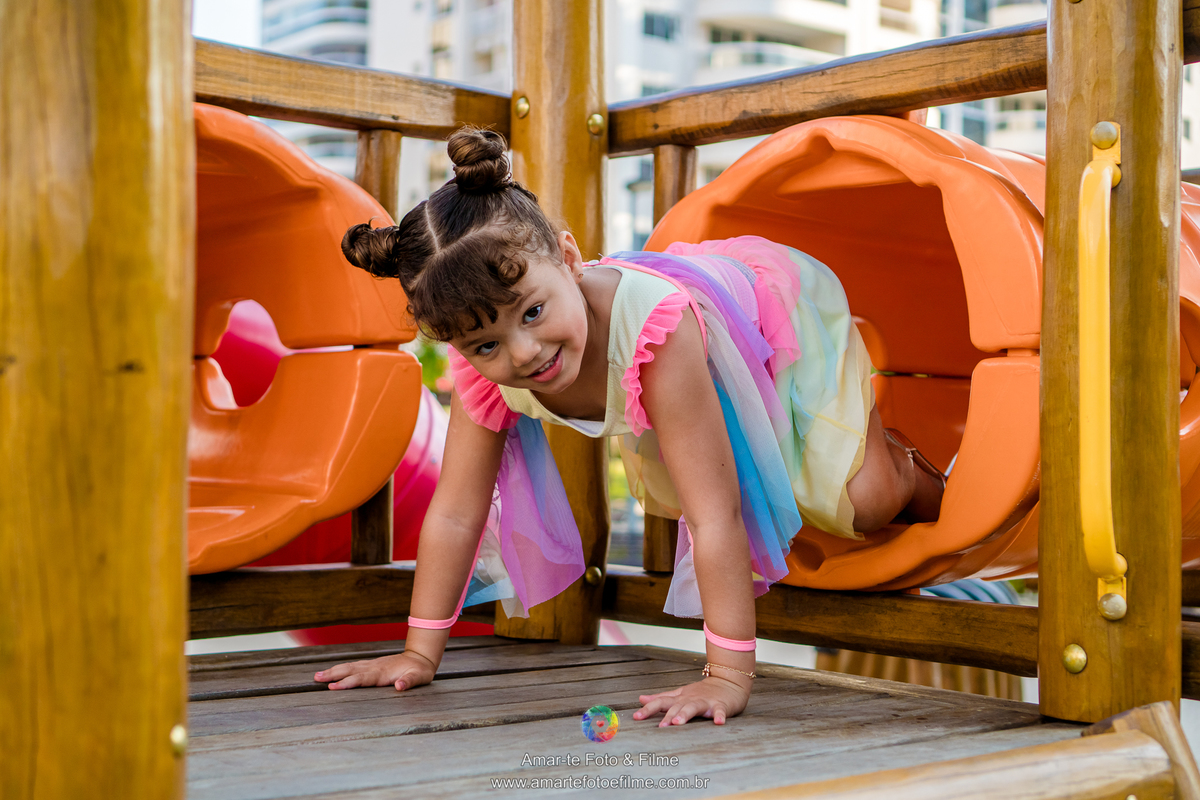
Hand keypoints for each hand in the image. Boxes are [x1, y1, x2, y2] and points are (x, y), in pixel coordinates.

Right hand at [313, 650, 436, 690]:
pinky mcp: (372, 665)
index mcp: (383, 673)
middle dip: (333, 674)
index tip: (333, 687)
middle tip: (316, 678)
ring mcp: (372, 665)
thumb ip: (410, 682)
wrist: (421, 657)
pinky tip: (332, 672)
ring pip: (350, 667)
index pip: (362, 679)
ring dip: (334, 671)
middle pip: (350, 671)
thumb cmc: (420, 670)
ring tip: (317, 676)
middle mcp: (374, 667)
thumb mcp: (420, 677)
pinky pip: (353, 666)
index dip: (347, 683)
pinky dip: (341, 668)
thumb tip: (400, 687)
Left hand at [633, 675, 750, 726]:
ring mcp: (706, 701)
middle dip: (667, 716)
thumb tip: (641, 699)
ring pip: (694, 707)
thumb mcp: (679, 694)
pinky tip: (719, 723)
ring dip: (686, 714)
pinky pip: (720, 711)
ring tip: (678, 723)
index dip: (649, 709)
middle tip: (660, 727)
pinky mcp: (721, 705)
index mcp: (680, 698)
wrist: (728, 682)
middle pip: (676, 706)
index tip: (636, 717)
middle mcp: (690, 699)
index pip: (661, 702)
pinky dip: (720, 716)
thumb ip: (661, 698)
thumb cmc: (702, 692)